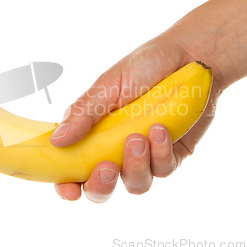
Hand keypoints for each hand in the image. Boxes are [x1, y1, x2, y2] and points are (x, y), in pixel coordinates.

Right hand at [50, 29, 222, 201]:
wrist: (190, 56)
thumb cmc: (145, 65)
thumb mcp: (109, 85)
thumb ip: (83, 113)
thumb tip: (56, 140)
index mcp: (93, 133)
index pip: (73, 170)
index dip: (67, 185)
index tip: (70, 189)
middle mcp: (115, 149)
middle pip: (102, 189)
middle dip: (101, 185)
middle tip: (106, 167)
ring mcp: (144, 155)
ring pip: (135, 184)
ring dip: (135, 165)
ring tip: (139, 136)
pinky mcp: (171, 155)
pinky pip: (163, 170)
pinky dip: (161, 152)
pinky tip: (160, 128)